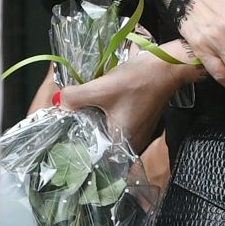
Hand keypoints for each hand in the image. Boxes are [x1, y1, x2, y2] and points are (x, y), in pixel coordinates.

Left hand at [61, 49, 186, 154]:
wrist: (166, 67)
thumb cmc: (136, 82)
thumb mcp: (100, 89)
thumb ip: (75, 97)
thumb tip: (58, 102)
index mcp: (121, 142)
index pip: (95, 158)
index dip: (79, 151)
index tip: (62, 143)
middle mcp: (131, 144)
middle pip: (102, 148)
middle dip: (84, 138)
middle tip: (64, 129)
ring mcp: (138, 133)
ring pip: (109, 136)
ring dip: (95, 128)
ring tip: (76, 119)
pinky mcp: (140, 122)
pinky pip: (117, 127)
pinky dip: (106, 121)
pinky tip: (95, 111)